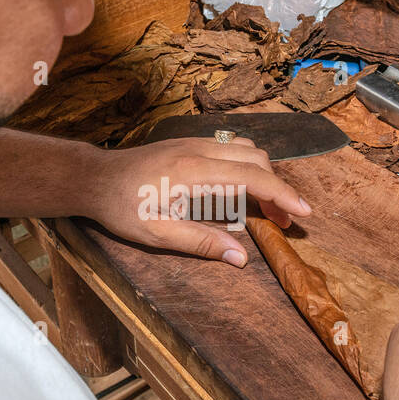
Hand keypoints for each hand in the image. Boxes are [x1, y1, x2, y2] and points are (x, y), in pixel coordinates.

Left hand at [85, 137, 310, 265]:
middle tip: (284, 221)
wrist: (95, 178)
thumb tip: (241, 258)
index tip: (303, 213)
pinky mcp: (189, 142)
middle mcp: (199, 150)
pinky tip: (244, 189)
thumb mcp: (158, 233)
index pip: (253, 177)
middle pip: (256, 159)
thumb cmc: (121, 208)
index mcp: (194, 172)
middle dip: (277, 189)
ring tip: (268, 208)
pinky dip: (248, 166)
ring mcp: (194, 142)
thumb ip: (202, 243)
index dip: (283, 195)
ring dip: (264, 175)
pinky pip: (230, 148)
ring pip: (246, 149)